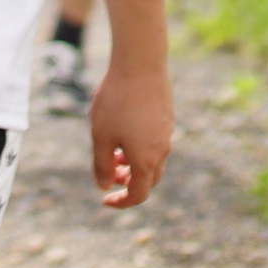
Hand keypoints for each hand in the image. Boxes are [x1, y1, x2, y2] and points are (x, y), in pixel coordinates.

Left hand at [89, 56, 173, 207]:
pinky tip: (123, 128)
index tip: (105, 199)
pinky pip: (155, 141)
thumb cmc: (116, 101)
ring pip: (152, 159)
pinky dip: (139, 146)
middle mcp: (162, 150)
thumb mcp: (101, 136)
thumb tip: (105, 187)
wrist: (140, 65)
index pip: (138, 195)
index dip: (122, 202)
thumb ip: (101, 166)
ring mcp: (167, 133)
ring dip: (133, 163)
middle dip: (128, 182)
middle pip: (148, 179)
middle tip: (108, 172)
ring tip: (112, 150)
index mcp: (146, 160)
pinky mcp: (167, 117)